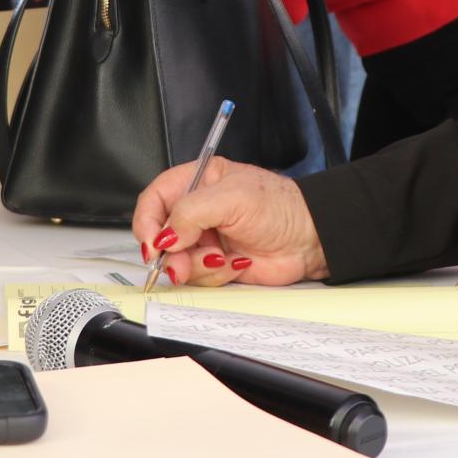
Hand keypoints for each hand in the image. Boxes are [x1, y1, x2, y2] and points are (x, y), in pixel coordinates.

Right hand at [130, 157, 327, 286]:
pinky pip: (198, 277)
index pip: (155, 199)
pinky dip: (213, 275)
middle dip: (169, 253)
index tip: (152, 243)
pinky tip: (235, 264)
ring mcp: (206, 239)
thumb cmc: (281, 206)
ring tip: (219, 259)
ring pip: (177, 261)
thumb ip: (192, 211)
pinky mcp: (216, 264)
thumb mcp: (232, 198)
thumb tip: (165, 235)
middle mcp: (198, 210)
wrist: (310, 240)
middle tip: (178, 263)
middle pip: (161, 235)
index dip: (147, 222)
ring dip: (194, 266)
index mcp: (198, 181)